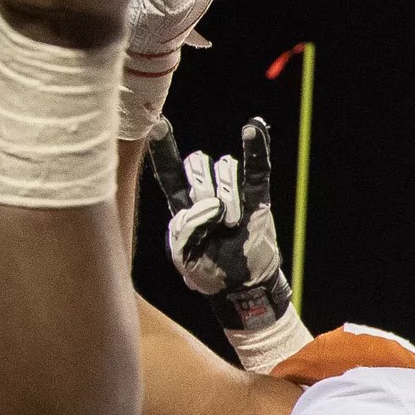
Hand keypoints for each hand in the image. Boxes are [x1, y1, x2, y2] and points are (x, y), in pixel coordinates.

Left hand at [149, 119, 293, 334]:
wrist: (242, 288)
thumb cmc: (209, 274)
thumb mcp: (184, 258)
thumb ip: (187, 230)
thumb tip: (213, 205)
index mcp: (182, 208)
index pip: (169, 174)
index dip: (162, 150)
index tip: (156, 125)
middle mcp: (205, 195)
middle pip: (198, 167)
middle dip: (204, 186)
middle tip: (216, 218)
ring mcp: (232, 196)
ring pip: (225, 171)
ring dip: (229, 197)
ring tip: (234, 223)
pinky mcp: (257, 200)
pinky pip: (257, 171)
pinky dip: (257, 148)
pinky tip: (254, 127)